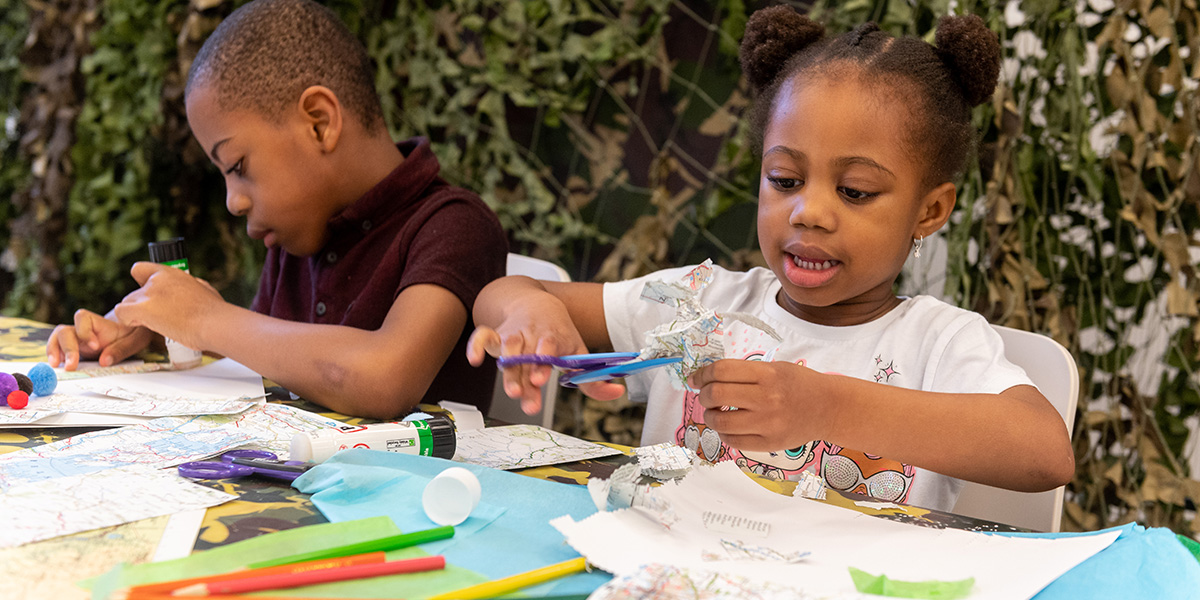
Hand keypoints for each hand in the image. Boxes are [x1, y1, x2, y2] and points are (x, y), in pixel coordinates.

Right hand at [46, 309, 154, 369]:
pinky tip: (58, 367)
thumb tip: (103, 361)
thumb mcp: (135, 339)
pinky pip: (57, 351)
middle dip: (67, 348)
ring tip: (56, 366)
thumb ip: (121, 348)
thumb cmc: (132, 333)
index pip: (82, 318)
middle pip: (64, 331)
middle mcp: (82, 329)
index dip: (84, 331)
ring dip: (53, 352)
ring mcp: (76, 340)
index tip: (95, 346)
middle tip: (72, 365)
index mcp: (98, 322)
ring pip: (56, 339)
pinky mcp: (73, 351)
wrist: (130, 334)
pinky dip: (55, 359)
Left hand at [111, 262, 225, 350]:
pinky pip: (121, 314)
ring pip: (126, 304)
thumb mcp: (204, 289)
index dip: (141, 284)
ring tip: (155, 326)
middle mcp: (156, 280)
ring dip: (136, 316)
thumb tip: (192, 286)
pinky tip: (144, 328)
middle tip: (157, 320)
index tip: (150, 297)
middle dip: (141, 307)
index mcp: (171, 274)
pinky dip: (128, 322)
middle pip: (133, 294)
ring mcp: (148, 294)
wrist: (214, 322)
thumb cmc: (215, 311)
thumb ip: (191, 286)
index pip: (140, 270)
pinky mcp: (142, 309)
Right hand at [467, 321, 623, 413]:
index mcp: (554, 338)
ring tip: (510, 390)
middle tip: (521, 394)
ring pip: (506, 348)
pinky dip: (475, 346)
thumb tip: (617, 391)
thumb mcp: (578, 353)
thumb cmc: (559, 334)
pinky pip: (482, 335)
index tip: (542, 378)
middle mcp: (533, 335)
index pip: (549, 347)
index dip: (544, 361)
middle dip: (523, 375)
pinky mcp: (496, 334)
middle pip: (526, 356)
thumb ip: (593, 379)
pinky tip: (473, 360)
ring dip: (506, 368)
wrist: (538, 303)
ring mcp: (514, 333)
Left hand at [688, 359, 826, 451]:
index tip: (695, 378)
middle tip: (705, 395)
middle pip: (716, 395)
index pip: (721, 371)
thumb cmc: (799, 384)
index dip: (702, 374)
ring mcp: (768, 423)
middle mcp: (767, 398)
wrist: (829, 408)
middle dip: (703, 395)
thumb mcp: (775, 368)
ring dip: (710, 416)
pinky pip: (733, 441)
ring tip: (715, 412)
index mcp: (767, 374)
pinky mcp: (769, 443)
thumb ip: (744, 373)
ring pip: (720, 422)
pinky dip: (724, 433)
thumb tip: (707, 378)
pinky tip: (728, 427)